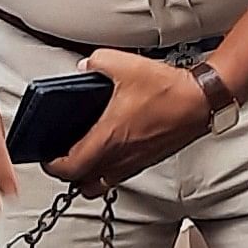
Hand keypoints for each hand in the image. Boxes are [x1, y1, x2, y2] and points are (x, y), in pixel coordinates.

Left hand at [51, 49, 210, 193]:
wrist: (200, 100)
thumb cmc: (168, 90)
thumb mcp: (124, 65)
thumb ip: (97, 62)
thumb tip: (87, 66)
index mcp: (108, 137)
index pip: (68, 168)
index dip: (52, 165)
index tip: (47, 155)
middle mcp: (119, 157)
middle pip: (81, 184)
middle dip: (67, 174)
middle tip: (61, 159)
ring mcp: (134, 162)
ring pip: (100, 185)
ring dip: (87, 177)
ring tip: (82, 160)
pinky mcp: (147, 161)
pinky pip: (118, 176)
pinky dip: (107, 170)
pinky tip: (109, 151)